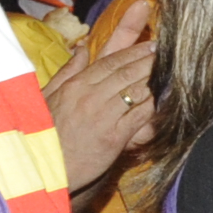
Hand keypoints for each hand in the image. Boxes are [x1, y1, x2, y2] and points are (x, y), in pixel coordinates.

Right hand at [43, 0, 157, 190]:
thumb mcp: (46, 98)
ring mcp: (103, 115)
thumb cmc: (43, 134)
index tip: (152, 44)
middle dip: (149, 59)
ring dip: (154, 81)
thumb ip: (67, 72)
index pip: (109, 61)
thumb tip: (83, 48)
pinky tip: (164, 101)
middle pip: (127, 71)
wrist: (41, 169)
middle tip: (167, 51)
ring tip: (171, 72)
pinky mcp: (114, 136)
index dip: (133, 50)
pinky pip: (140, 115)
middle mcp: (89, 96)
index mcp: (74, 85)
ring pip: (137, 90)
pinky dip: (153, 107)